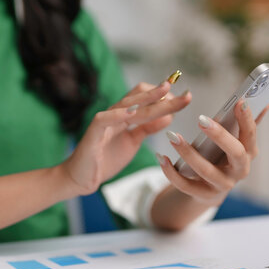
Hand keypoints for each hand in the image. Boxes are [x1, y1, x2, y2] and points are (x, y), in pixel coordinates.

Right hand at [59, 81, 190, 195]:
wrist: (82, 178)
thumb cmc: (106, 158)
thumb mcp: (133, 141)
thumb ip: (148, 127)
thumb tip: (169, 116)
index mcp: (125, 116)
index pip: (145, 98)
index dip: (164, 96)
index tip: (184, 98)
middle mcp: (115, 114)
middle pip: (141, 98)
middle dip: (164, 94)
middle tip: (186, 94)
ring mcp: (104, 121)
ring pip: (127, 105)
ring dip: (148, 98)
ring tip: (165, 91)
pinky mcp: (93, 133)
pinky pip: (104, 119)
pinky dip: (118, 114)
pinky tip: (133, 112)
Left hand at [157, 100, 268, 206]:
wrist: (211, 189)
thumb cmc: (223, 156)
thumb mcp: (236, 141)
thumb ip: (247, 123)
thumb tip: (266, 101)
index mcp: (249, 153)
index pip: (251, 135)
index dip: (247, 119)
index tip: (240, 101)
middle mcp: (239, 170)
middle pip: (235, 153)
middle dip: (219, 135)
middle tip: (201, 118)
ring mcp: (222, 185)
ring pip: (206, 170)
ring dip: (188, 153)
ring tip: (172, 136)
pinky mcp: (203, 195)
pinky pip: (185, 185)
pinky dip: (172, 172)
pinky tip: (162, 158)